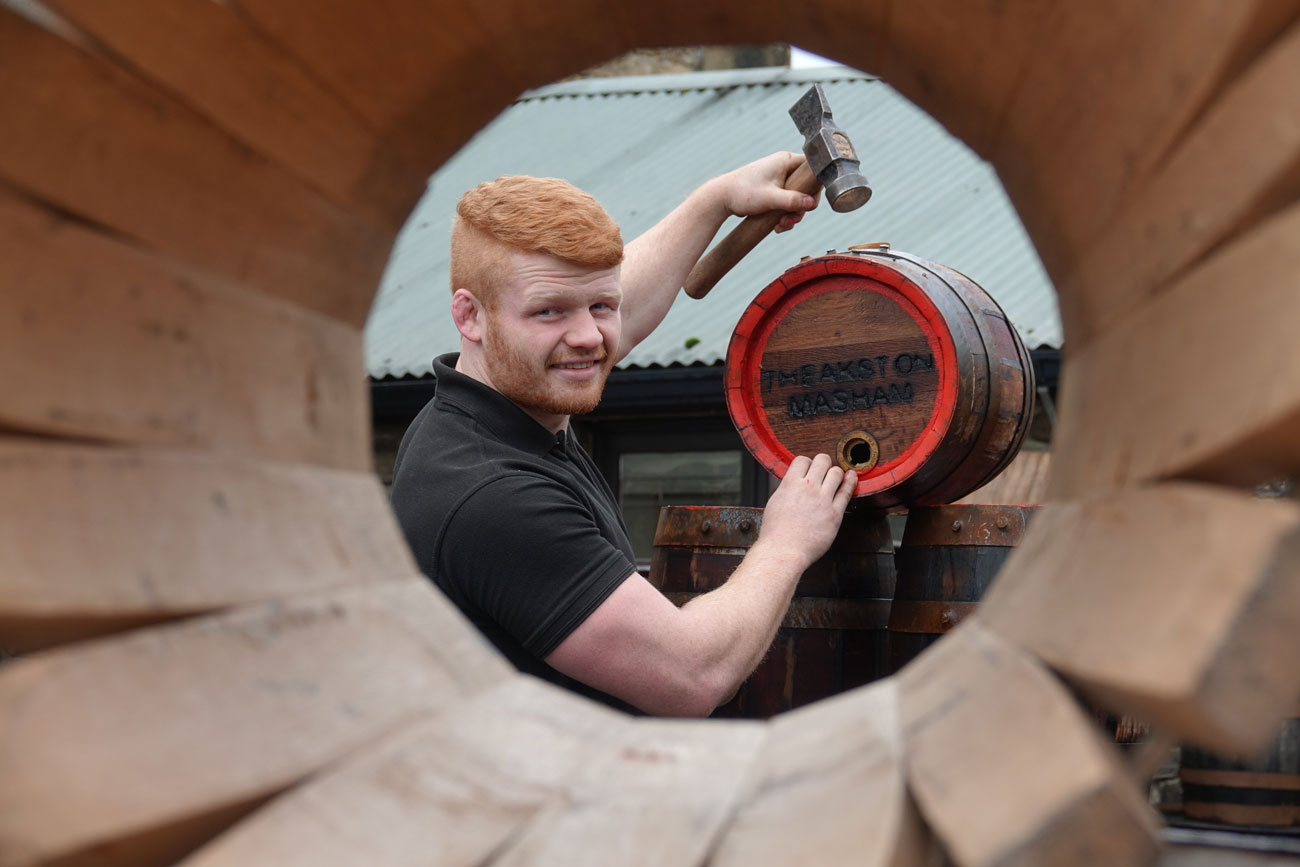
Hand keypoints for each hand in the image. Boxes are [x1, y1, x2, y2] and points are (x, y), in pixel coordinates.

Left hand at [709, 152, 819, 232]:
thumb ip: (792, 200)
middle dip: (800, 208)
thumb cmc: (743, 192)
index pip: (813, 169)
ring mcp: (778, 179)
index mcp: (785, 161)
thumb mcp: (771, 198)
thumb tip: (811, 203)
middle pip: (806, 188)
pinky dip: (784, 216)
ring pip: (796, 199)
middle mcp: (784, 167)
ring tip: (781, 226)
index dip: (815, 187)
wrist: (721, 198)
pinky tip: (776, 226)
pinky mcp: (773, 191)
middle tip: (791, 220)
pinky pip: (786, 203)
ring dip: (791, 215)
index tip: (809, 203)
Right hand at [756, 454, 856, 571]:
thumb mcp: (775, 502)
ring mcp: (823, 500)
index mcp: (790, 484)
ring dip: (836, 473)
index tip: (809, 469)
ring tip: (835, 478)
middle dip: (823, 463)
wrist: (784, 552)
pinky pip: (846, 492)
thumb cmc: (776, 533)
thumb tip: (794, 482)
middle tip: (823, 471)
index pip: (802, 459)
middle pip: (822, 460)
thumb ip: (787, 489)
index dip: (807, 463)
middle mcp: (808, 488)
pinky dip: (850, 482)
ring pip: (836, 472)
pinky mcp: (835, 514)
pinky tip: (851, 477)